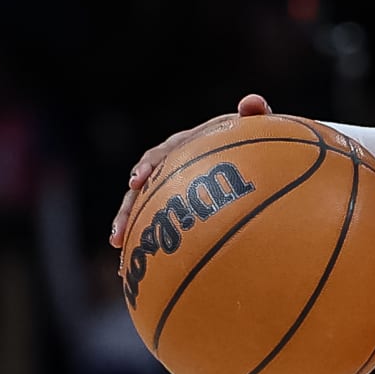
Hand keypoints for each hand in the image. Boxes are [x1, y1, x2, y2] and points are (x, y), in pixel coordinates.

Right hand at [110, 92, 276, 248]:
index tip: (138, 181)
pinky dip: (148, 246)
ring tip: (120, 250)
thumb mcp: (255, 128)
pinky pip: (158, 227)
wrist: (256, 158)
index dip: (147, 166)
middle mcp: (171, 168)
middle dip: (127, 209)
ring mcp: (171, 190)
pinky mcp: (176, 209)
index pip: (161, 154)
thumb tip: (252, 102)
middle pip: (142, 187)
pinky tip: (137, 271)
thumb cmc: (255, 142)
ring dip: (129, 228)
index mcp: (184, 146)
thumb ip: (254, 116)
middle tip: (118, 233)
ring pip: (143, 209)